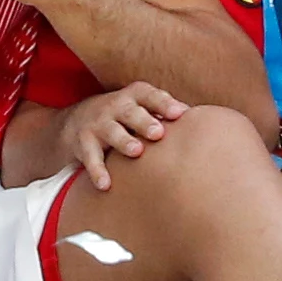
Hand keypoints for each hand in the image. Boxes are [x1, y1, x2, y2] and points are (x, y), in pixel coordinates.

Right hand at [59, 82, 194, 192]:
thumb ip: (166, 112)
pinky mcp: (82, 143)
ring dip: (123, 141)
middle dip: (143, 121)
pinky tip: (105, 185)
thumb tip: (207, 121)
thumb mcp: (140, 107)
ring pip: (111, 131)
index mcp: (133, 96)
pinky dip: (97, 171)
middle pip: (130, 112)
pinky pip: (90, 158)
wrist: (74, 121)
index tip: (179, 113)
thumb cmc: (123, 116)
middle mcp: (114, 106)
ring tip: (136, 151)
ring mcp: (96, 124)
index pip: (150, 95)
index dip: (164, 103)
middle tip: (158, 133)